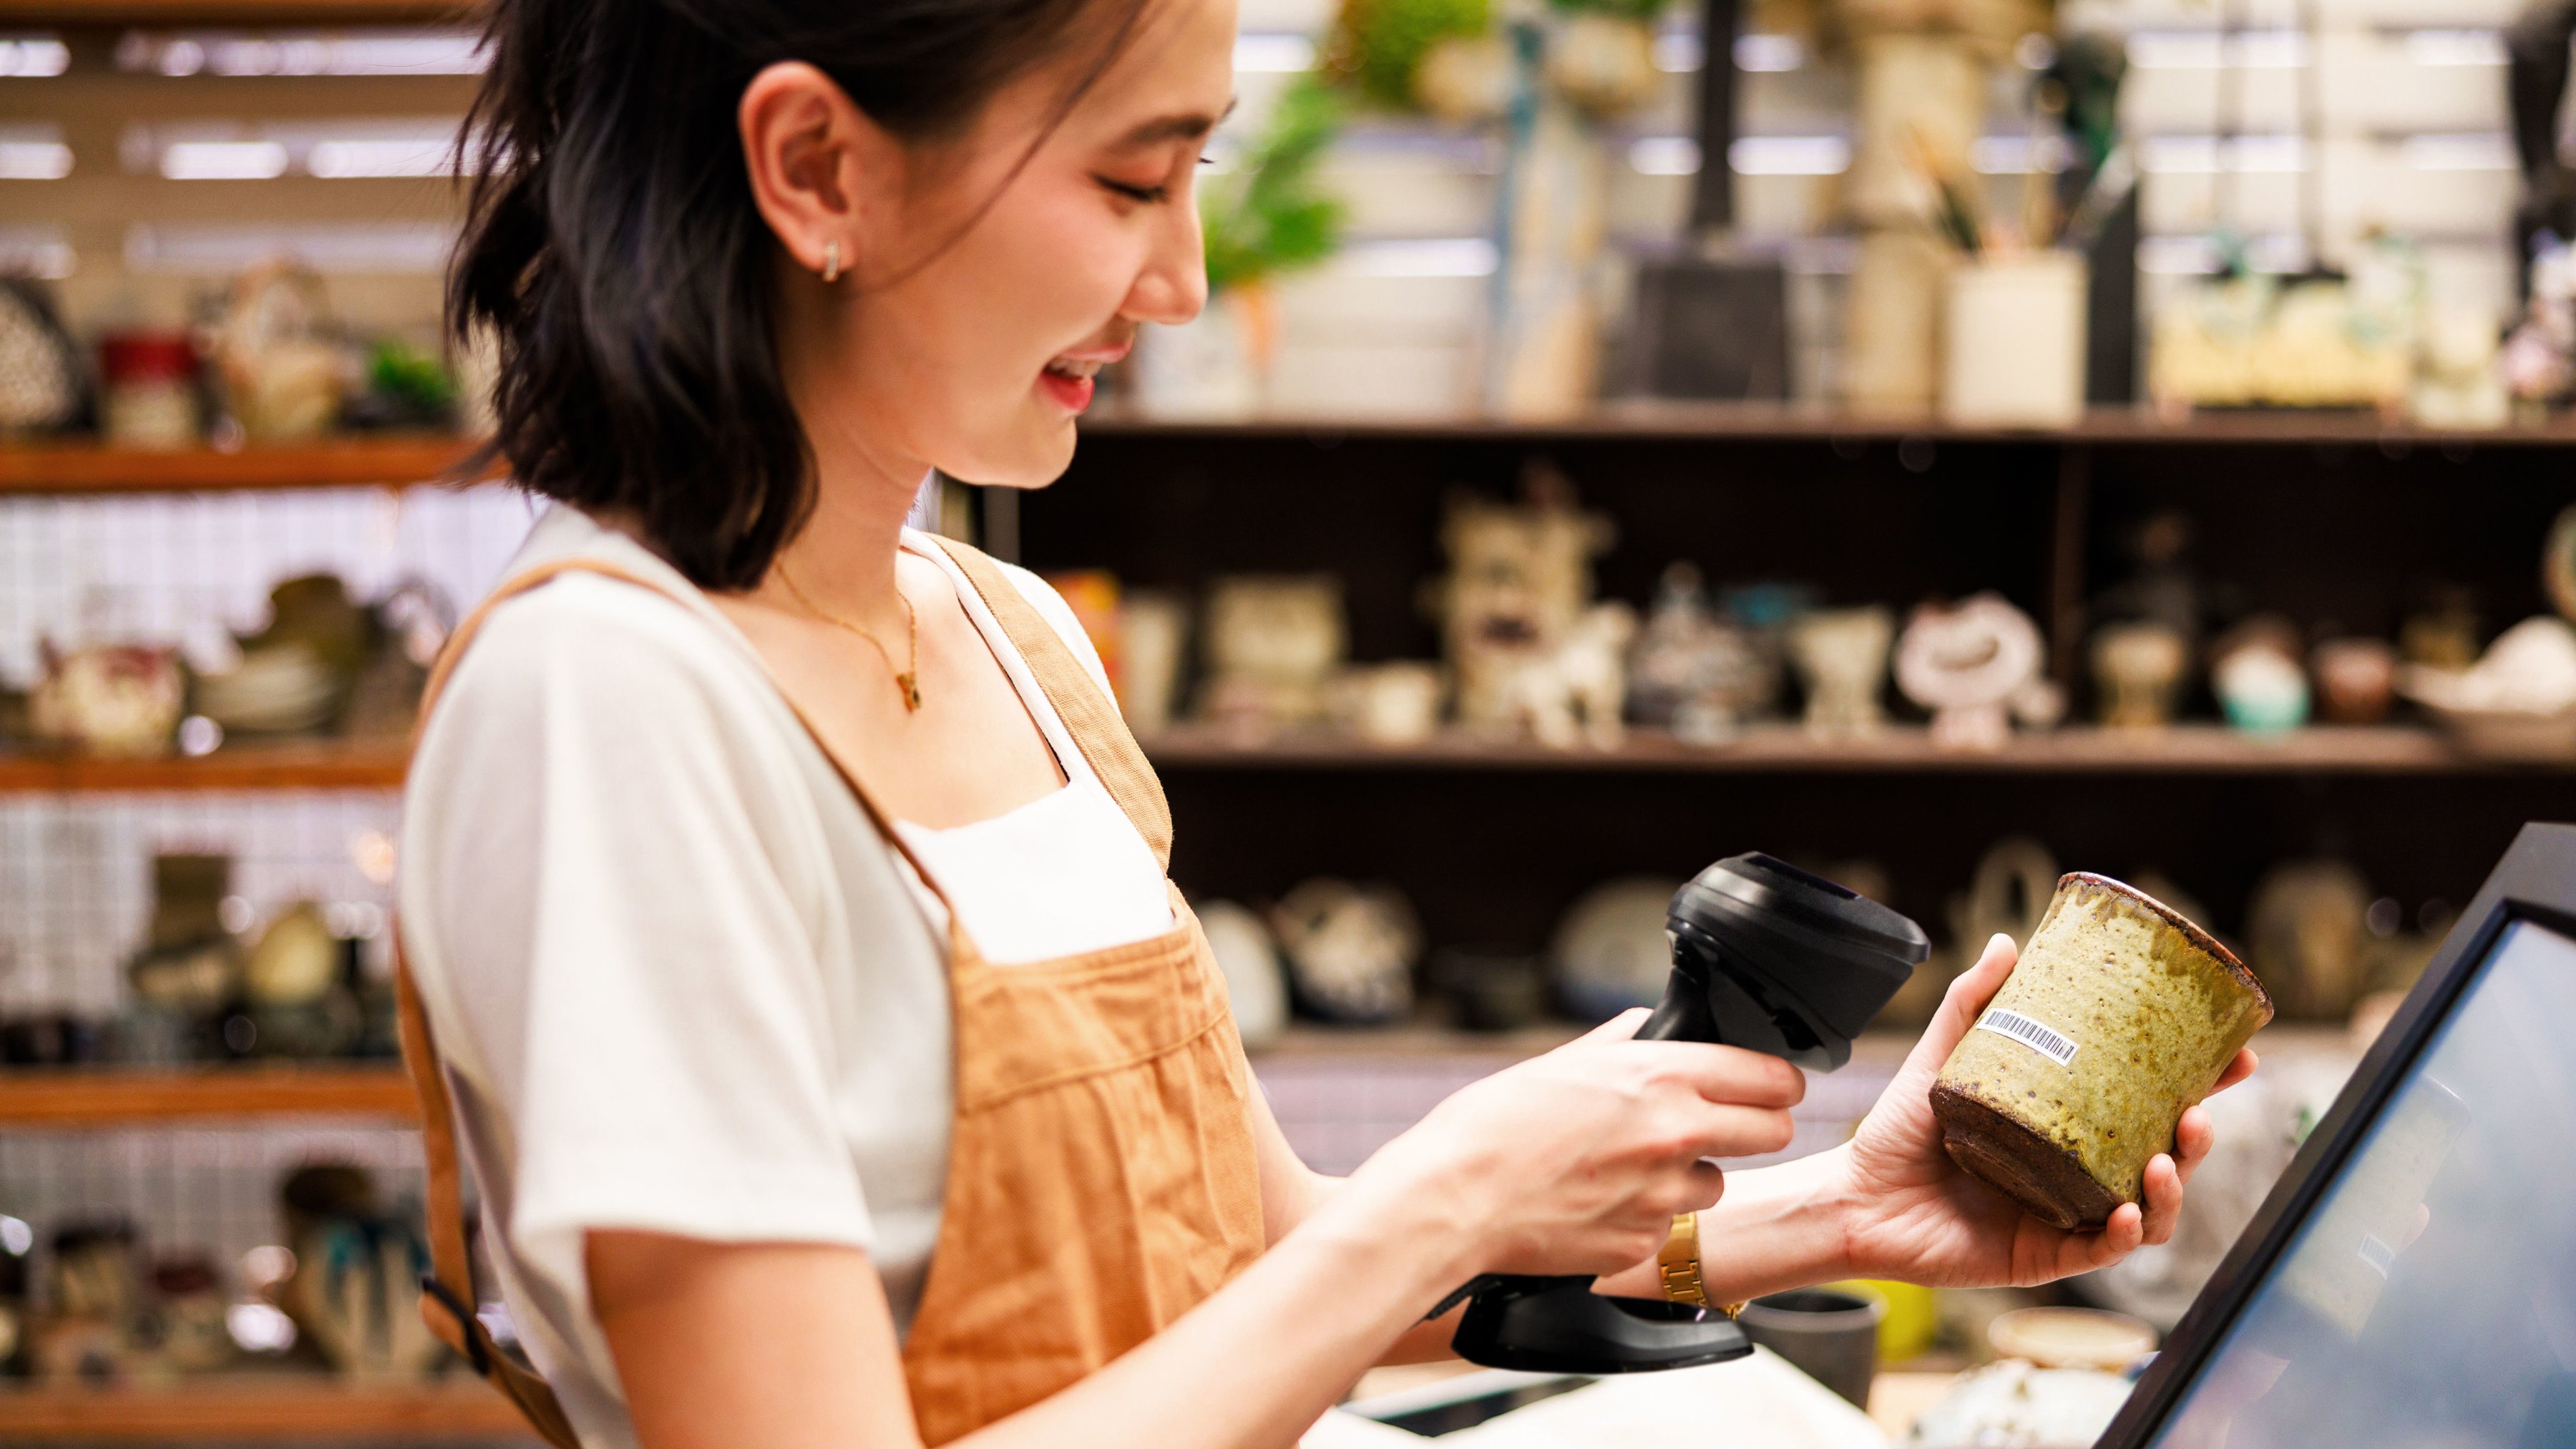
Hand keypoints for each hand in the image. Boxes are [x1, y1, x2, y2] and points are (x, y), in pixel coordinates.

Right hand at [1354, 1010, 1805, 1279]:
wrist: (1452, 1201)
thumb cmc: (1490, 1127)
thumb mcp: (1558, 1063)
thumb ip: (1618, 1045)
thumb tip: (1646, 1029)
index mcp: (1659, 1077)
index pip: (1769, 1077)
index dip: (1777, 1081)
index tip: (1774, 1086)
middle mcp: (1674, 1134)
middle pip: (1773, 1132)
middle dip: (1757, 1126)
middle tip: (1727, 1124)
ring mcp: (1662, 1195)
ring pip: (1717, 1183)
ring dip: (1692, 1174)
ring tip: (1634, 1167)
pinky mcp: (1642, 1242)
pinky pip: (1666, 1226)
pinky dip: (1645, 1215)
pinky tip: (1599, 1201)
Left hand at [1828, 934, 2257, 1287]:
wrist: (1855, 1196)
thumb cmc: (1898, 1133)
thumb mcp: (1940, 1060)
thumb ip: (1972, 1004)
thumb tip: (2006, 942)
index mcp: (2069, 1129)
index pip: (2149, 1106)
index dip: (2202, 1086)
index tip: (2236, 1057)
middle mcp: (2076, 1174)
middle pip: (2165, 1159)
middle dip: (2198, 1137)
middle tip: (2204, 1110)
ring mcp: (2064, 1217)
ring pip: (2147, 1210)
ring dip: (2172, 1187)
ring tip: (2168, 1157)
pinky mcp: (2041, 1255)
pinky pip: (2097, 1251)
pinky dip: (2121, 1233)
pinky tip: (2127, 1210)